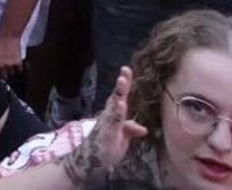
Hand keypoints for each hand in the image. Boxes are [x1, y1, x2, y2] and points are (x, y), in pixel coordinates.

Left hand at [0, 33, 23, 78]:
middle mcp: (0, 65)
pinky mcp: (18, 62)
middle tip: (6, 72)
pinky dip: (19, 68)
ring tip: (12, 67)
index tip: (0, 74)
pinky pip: (19, 70)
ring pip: (12, 73)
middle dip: (5, 74)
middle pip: (4, 76)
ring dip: (12, 71)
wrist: (7, 34)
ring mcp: (9, 64)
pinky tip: (17, 65)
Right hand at [63, 67, 147, 182]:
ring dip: (118, 93)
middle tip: (125, 69)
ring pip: (113, 106)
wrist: (87, 162)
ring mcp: (107, 123)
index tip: (127, 69)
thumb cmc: (105, 149)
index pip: (120, 97)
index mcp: (114, 116)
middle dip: (122, 84)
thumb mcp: (122, 140)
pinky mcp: (106, 133)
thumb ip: (130, 131)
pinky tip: (120, 104)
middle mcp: (109, 116)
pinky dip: (116, 112)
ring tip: (122, 81)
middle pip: (116, 97)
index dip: (124, 84)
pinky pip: (112, 121)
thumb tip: (143, 128)